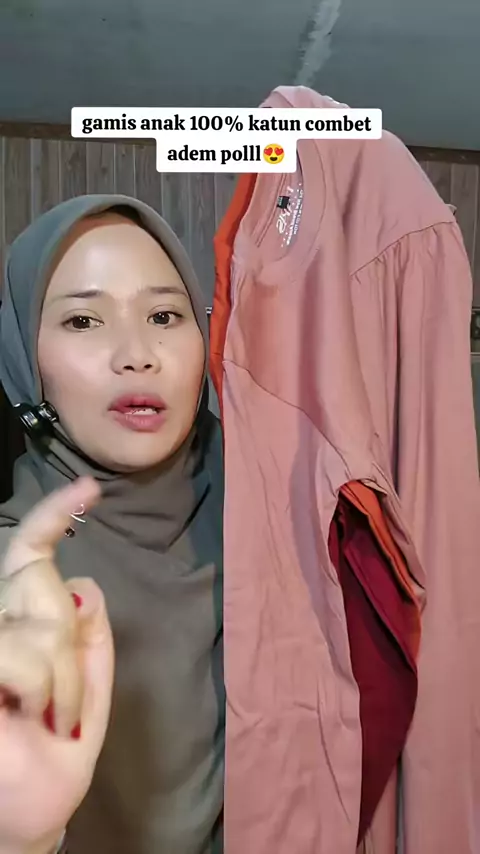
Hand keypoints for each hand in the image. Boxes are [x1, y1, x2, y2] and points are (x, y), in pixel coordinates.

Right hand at [0, 478, 113, 853]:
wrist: (29, 816)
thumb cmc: (52, 759)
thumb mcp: (90, 692)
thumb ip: (90, 640)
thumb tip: (87, 583)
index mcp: (23, 624)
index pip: (31, 556)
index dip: (56, 516)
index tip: (90, 489)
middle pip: (48, 589)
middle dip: (72, 651)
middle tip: (66, 710)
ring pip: (40, 626)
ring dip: (63, 680)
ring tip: (50, 720)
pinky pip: (21, 653)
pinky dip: (42, 686)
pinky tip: (30, 715)